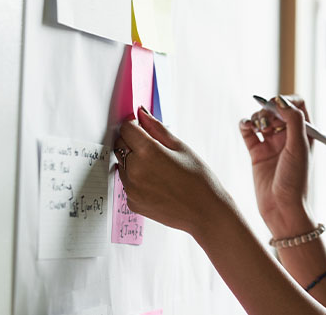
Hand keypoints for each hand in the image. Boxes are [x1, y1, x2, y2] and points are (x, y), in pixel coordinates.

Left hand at [114, 107, 231, 236]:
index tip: (143, 128)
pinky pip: (127, 183)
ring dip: (133, 161)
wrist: (205, 212)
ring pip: (122, 165)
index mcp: (148, 152)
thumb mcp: (181, 148)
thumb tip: (142, 113)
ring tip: (158, 168)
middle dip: (132, 142)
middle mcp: (134, 170)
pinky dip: (137, 179)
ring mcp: (131, 188)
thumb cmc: (199, 179)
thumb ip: (157, 129)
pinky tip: (157, 183)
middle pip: (120, 145)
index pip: (126, 129)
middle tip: (154, 148)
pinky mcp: (131, 202)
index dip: (135, 126)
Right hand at [239, 95, 315, 235]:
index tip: (275, 106)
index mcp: (304, 133)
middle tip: (265, 120)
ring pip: (261, 119)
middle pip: (276, 110)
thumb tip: (281, 100)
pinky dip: (245, 125)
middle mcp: (289, 136)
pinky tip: (246, 126)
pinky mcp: (256, 153)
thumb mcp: (299, 147)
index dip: (285, 101)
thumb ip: (293, 121)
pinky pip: (248, 132)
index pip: (296, 105)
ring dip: (256, 116)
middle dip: (268, 109)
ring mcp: (272, 144)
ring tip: (257, 126)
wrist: (282, 208)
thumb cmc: (296, 180)